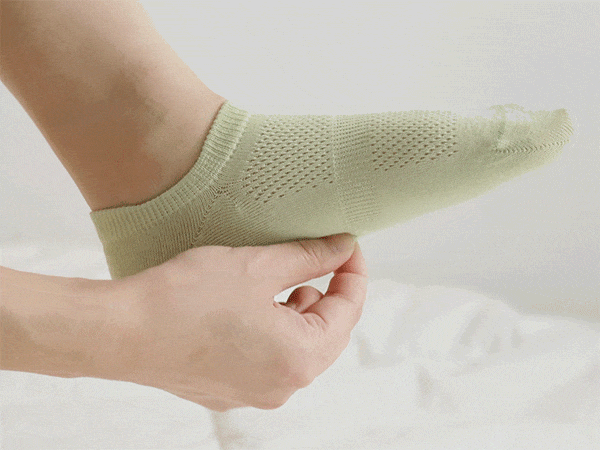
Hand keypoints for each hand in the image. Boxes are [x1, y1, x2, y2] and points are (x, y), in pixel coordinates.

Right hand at [118, 234, 367, 410]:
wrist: (122, 331)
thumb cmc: (187, 299)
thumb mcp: (259, 267)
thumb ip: (309, 257)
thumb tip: (343, 248)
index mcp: (300, 358)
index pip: (348, 311)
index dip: (352, 273)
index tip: (346, 247)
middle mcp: (284, 386)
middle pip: (327, 334)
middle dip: (328, 294)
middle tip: (318, 259)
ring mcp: (255, 394)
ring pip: (298, 348)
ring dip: (300, 314)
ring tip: (283, 284)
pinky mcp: (229, 391)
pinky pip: (270, 360)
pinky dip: (274, 332)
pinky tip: (255, 308)